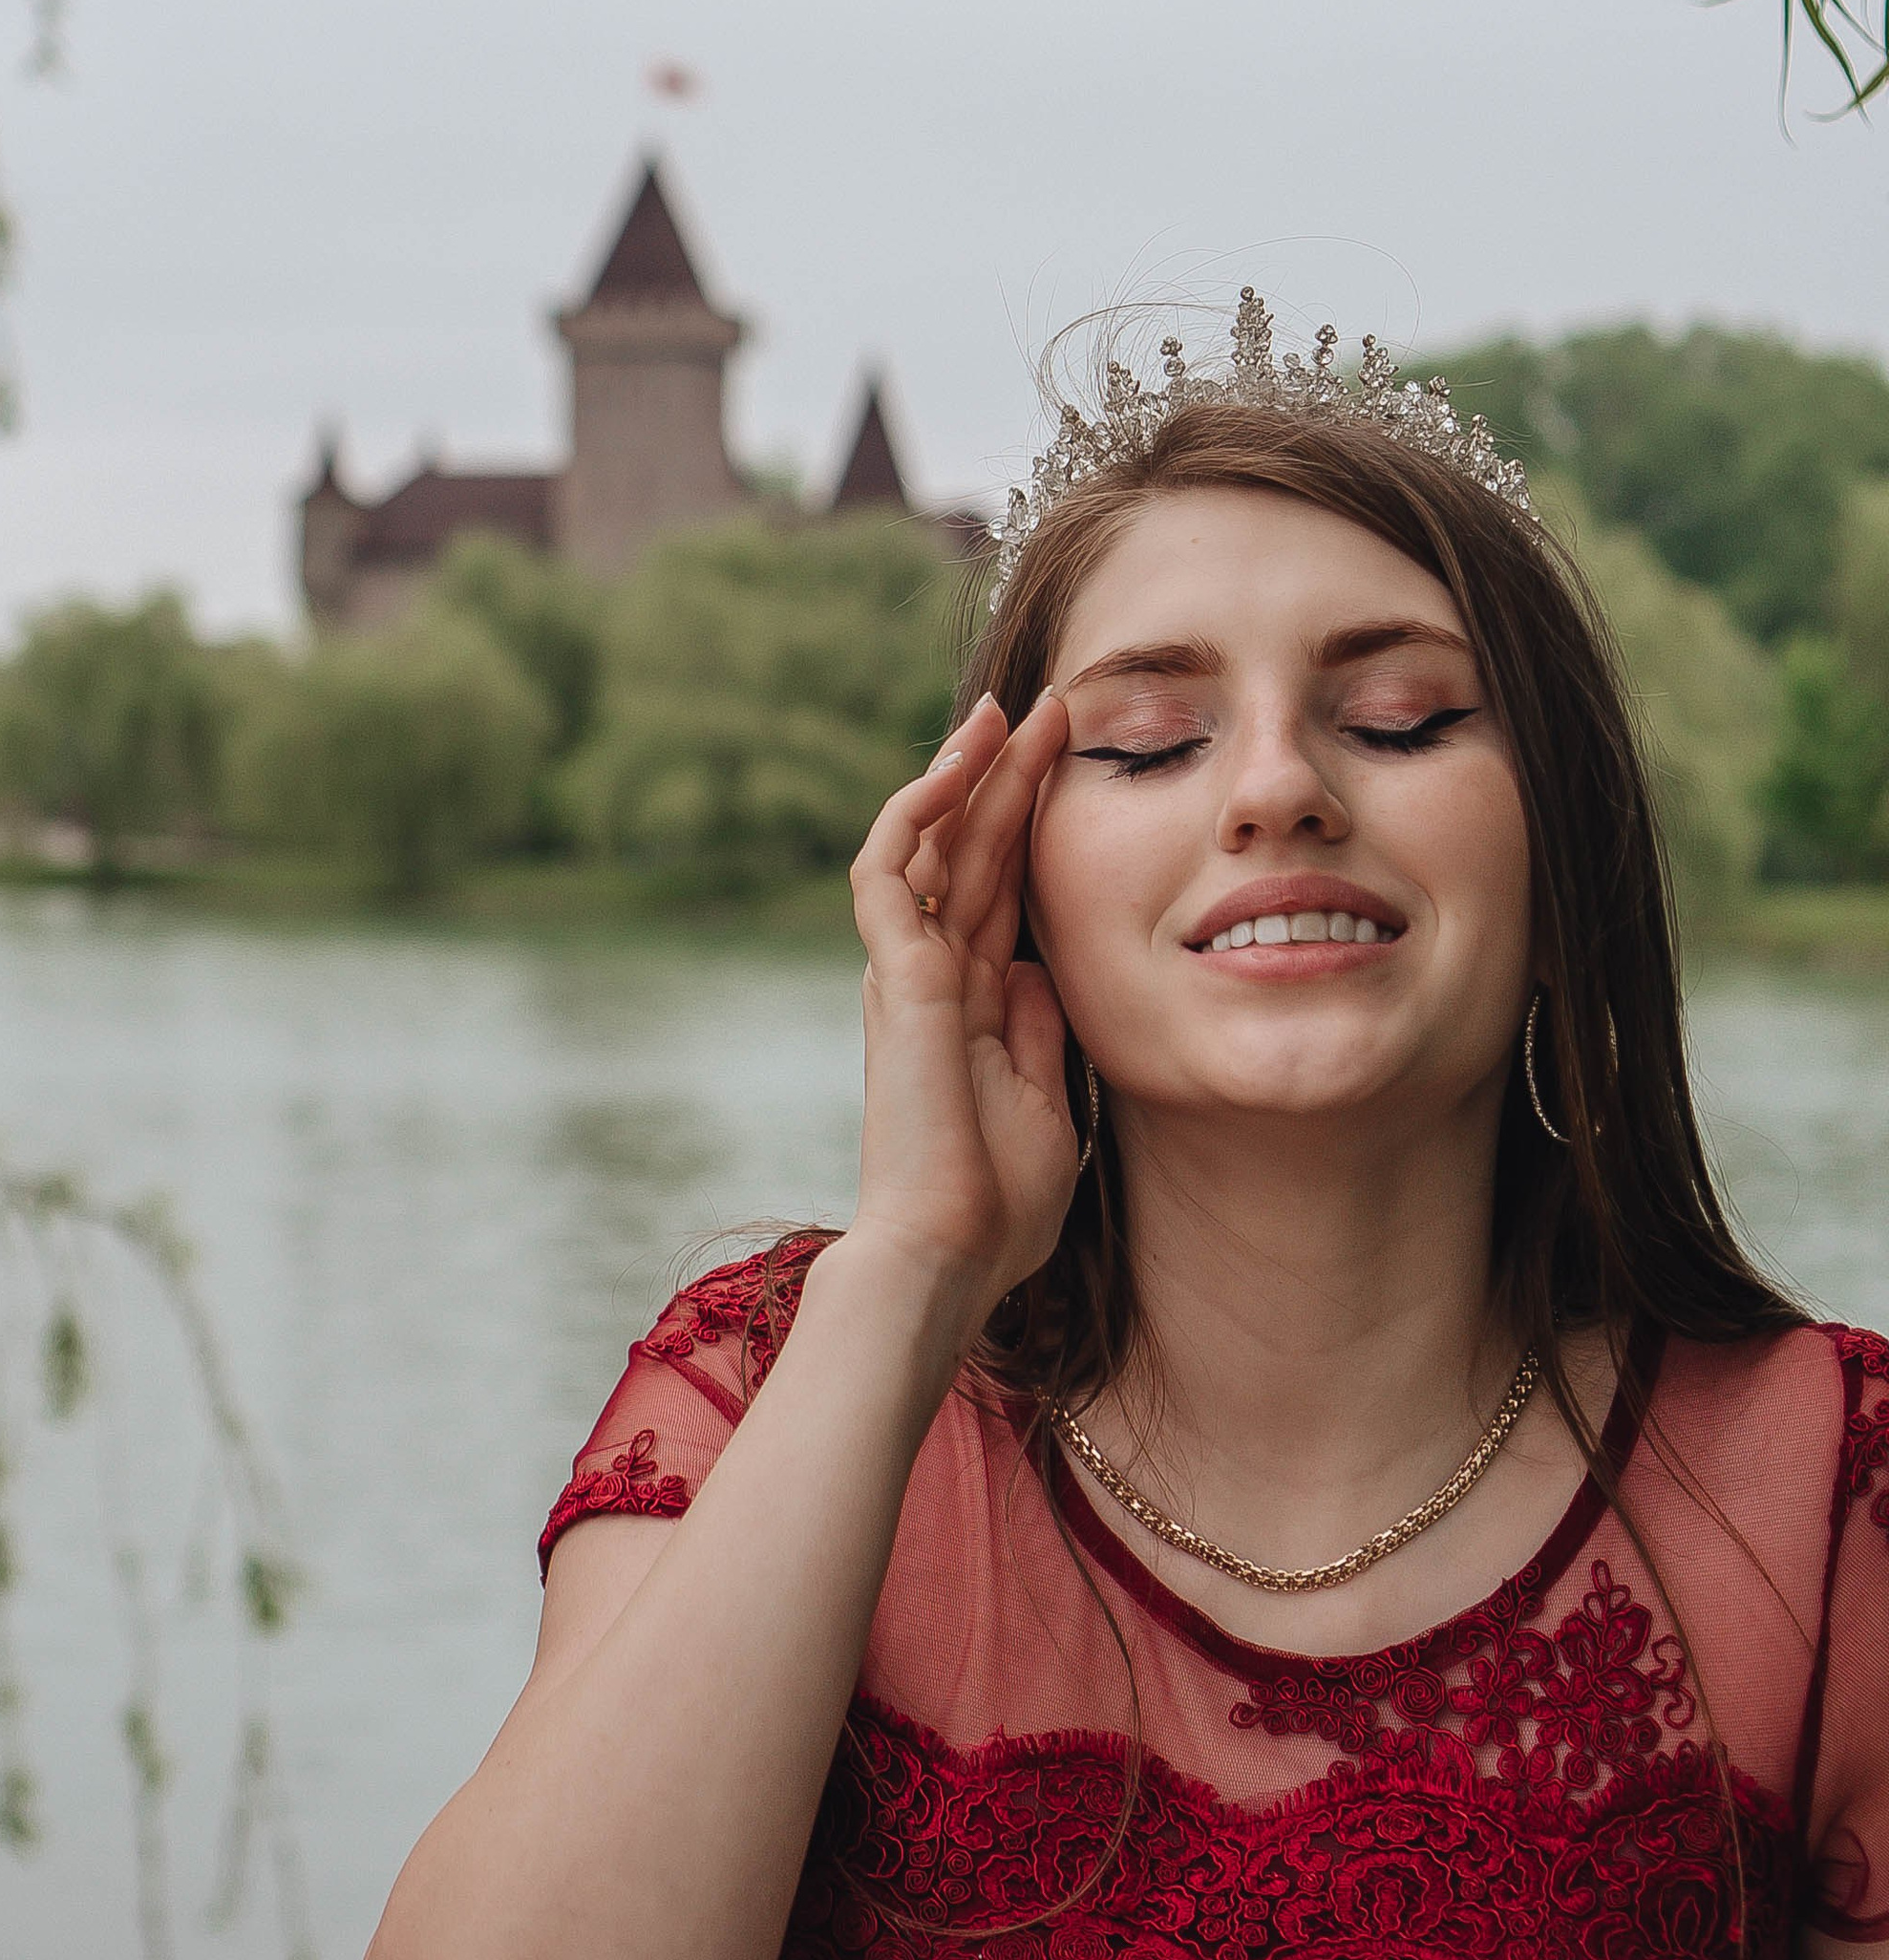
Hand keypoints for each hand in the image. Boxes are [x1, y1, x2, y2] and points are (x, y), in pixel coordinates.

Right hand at [845, 688, 1082, 1336]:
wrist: (948, 1253)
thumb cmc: (997, 1208)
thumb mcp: (1046, 1104)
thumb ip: (1041, 1033)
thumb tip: (1042, 971)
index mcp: (970, 1004)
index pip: (1001, 888)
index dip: (1029, 825)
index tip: (1066, 765)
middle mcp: (933, 975)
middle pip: (972, 849)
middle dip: (1008, 776)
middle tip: (1049, 706)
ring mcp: (908, 971)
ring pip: (931, 844)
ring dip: (965, 775)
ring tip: (1006, 712)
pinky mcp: (893, 974)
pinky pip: (893, 869)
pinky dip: (919, 812)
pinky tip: (956, 766)